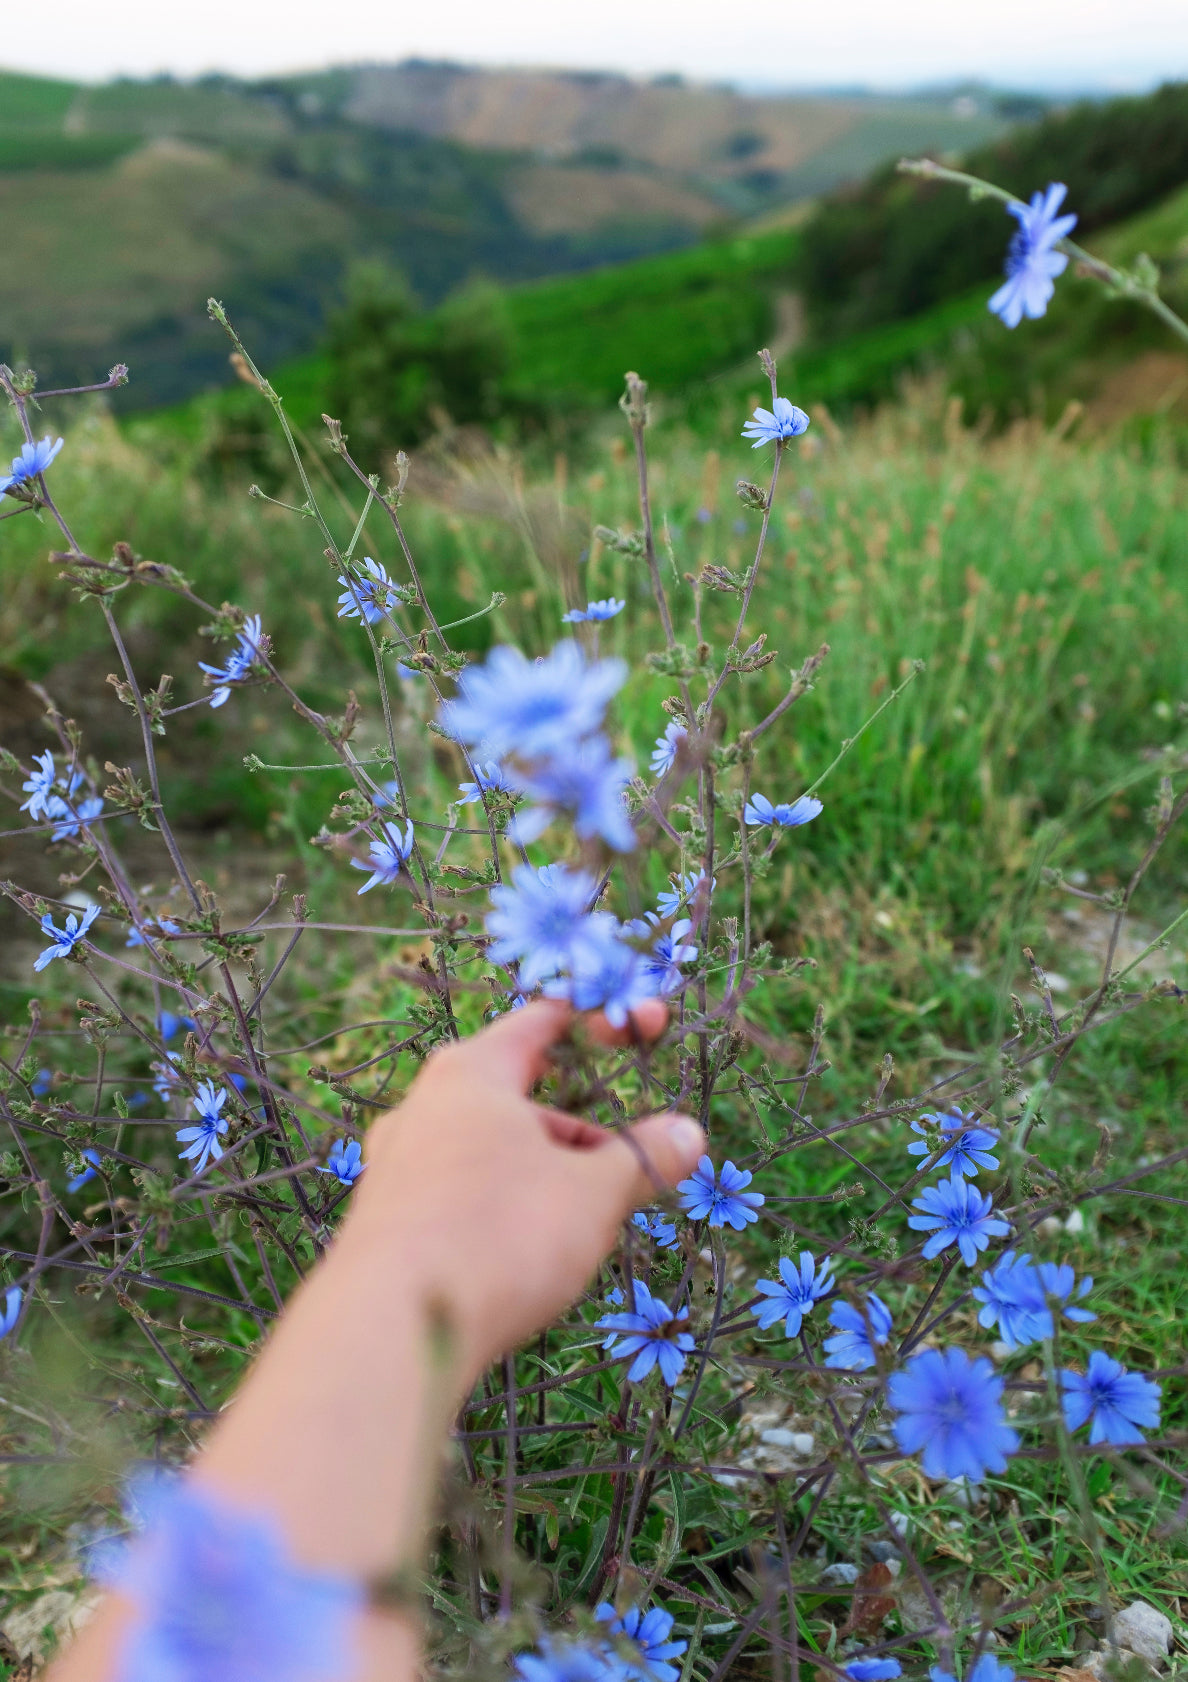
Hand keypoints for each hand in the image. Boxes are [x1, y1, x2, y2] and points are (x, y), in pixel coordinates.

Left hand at [348, 998, 705, 1377]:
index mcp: (471, 1072)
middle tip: (622, 1171)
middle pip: (519, 1096)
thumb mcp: (593, 1194)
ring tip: (581, 1225)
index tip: (646, 1031)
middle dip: (578, 1131)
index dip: (601, 1022)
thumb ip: (643, 1158)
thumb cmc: (499, 1236)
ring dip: (543, 1174)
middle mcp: (423, 1105)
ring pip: (490, 1151)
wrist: (391, 1330)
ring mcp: (396, 1163)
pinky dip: (501, 1208)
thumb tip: (689, 1133)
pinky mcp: (386, 1219)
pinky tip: (526, 1256)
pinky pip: (458, 1194)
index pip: (543, 1021)